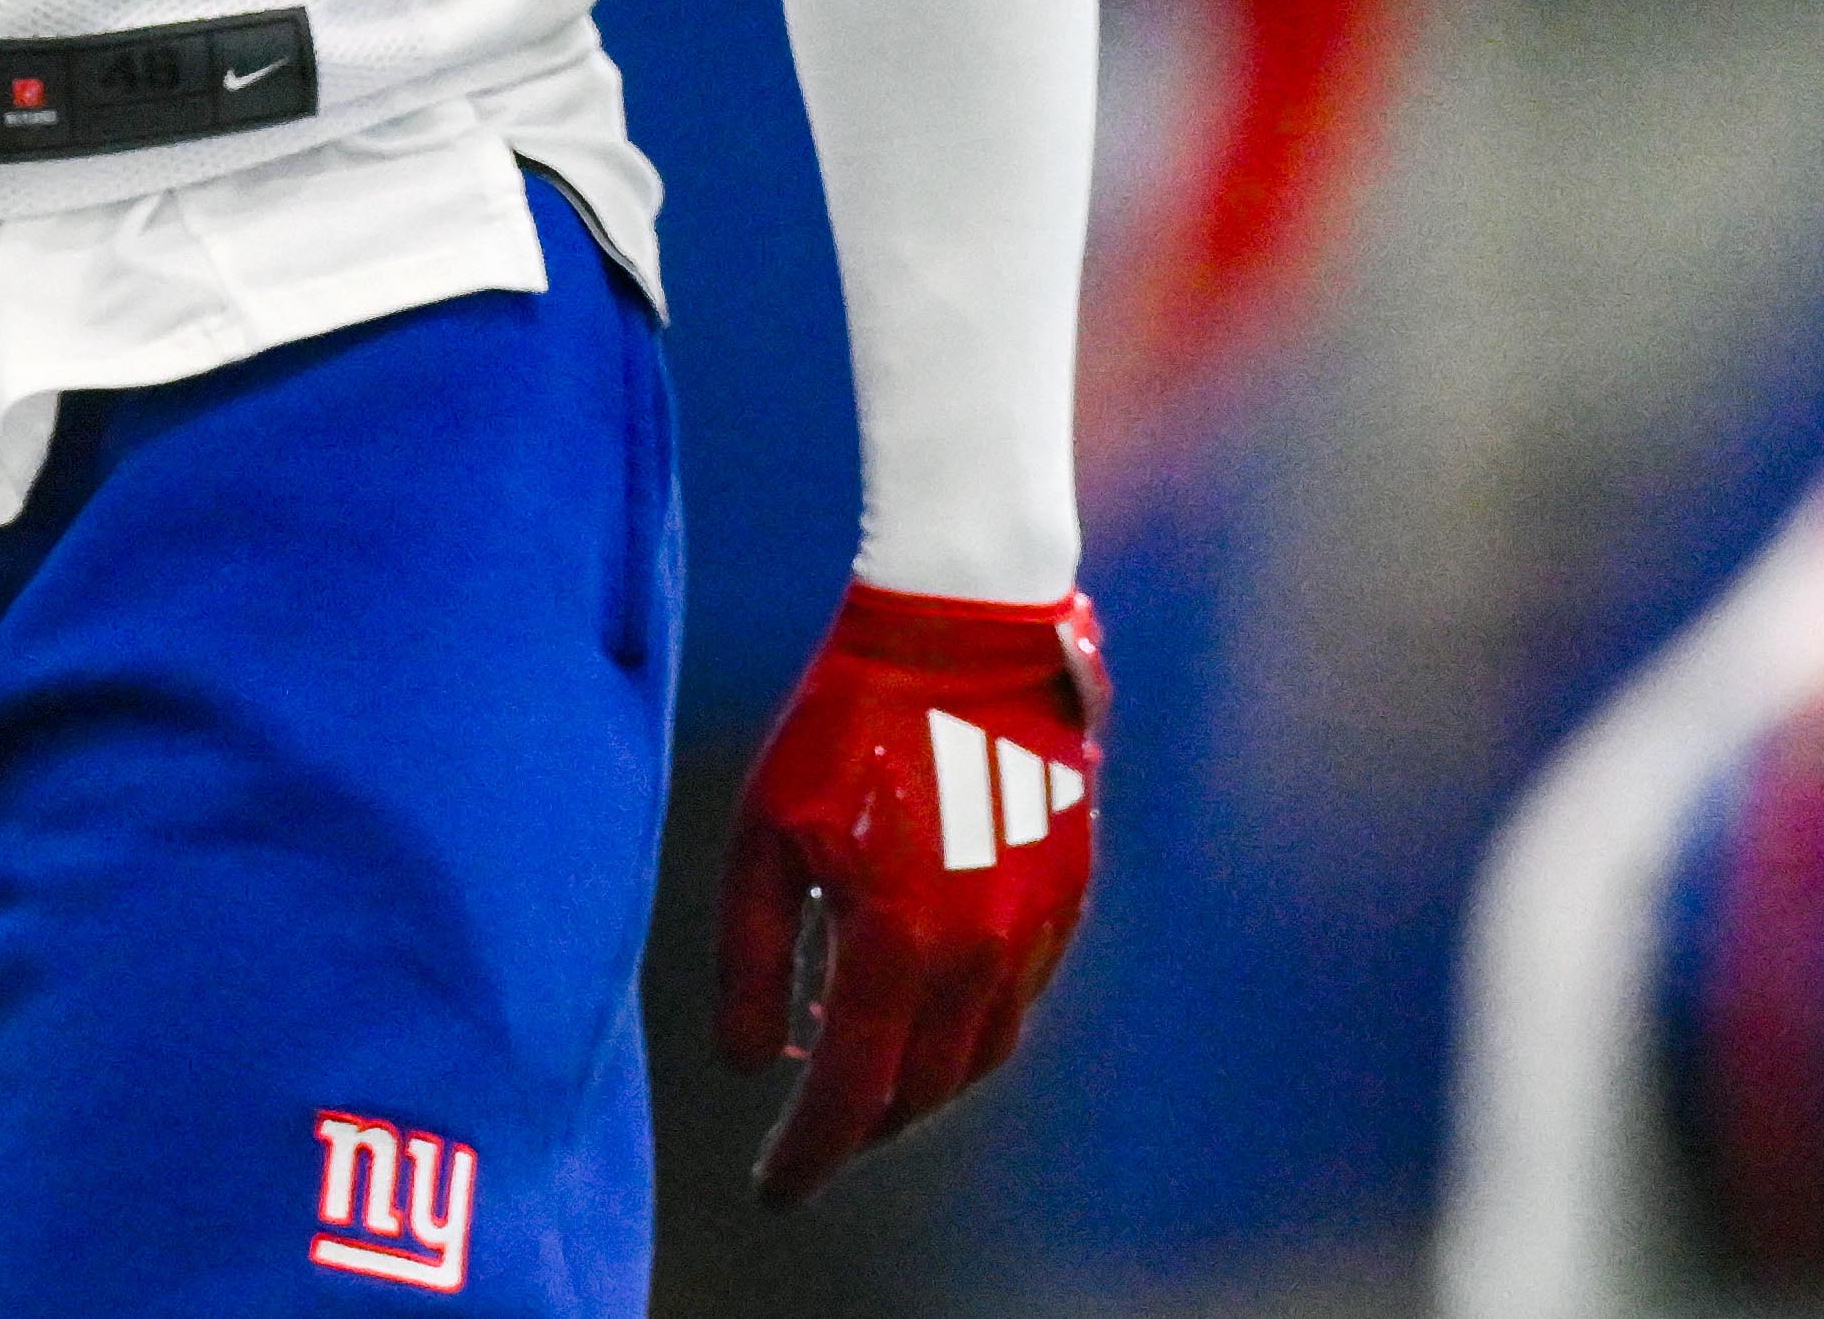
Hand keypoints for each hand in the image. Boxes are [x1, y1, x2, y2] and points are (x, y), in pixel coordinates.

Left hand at [716, 585, 1105, 1202]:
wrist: (967, 634)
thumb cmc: (846, 724)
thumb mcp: (767, 834)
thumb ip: (757, 961)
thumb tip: (756, 1064)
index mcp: (902, 938)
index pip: (853, 1093)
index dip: (808, 1154)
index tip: (773, 1190)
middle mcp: (982, 952)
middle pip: (921, 1091)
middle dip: (862, 1126)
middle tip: (810, 1135)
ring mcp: (1037, 928)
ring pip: (978, 1055)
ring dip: (919, 1086)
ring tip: (861, 1081)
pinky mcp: (1068, 898)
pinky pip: (1017, 1000)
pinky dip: (964, 1028)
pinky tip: (918, 1008)